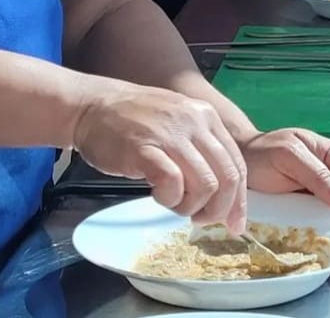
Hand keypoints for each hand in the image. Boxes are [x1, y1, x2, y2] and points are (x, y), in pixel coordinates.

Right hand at [73, 81, 247, 232]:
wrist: (91, 106)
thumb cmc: (133, 121)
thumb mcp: (178, 124)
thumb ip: (201, 151)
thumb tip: (223, 194)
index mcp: (207, 117)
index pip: (237, 164)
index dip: (238, 200)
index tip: (234, 223)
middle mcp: (194, 122)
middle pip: (226, 178)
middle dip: (218, 209)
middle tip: (198, 219)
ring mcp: (170, 134)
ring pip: (205, 185)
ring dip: (190, 206)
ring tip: (172, 202)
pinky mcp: (144, 149)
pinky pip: (173, 183)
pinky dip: (169, 199)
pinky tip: (157, 195)